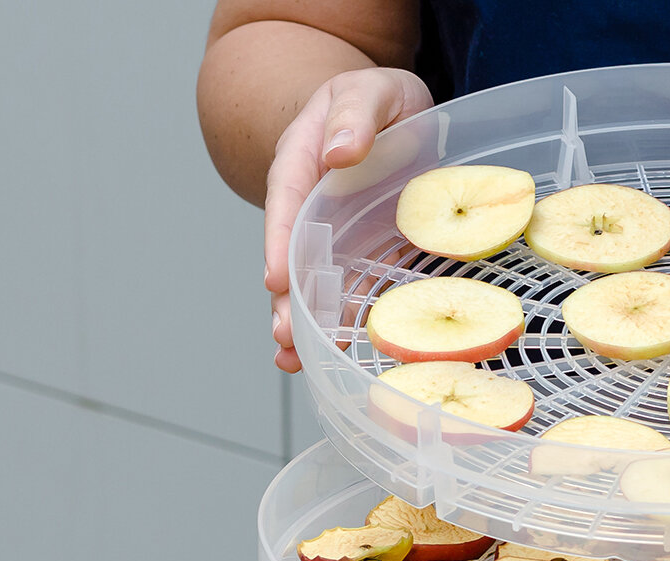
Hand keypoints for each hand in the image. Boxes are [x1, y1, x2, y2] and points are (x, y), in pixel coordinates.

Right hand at [265, 68, 432, 372]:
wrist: (392, 111)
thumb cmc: (374, 99)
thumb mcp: (366, 91)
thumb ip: (353, 115)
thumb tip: (339, 151)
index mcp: (302, 162)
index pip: (286, 203)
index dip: (279, 242)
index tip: (277, 279)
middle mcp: (310, 206)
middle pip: (291, 254)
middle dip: (287, 298)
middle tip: (286, 338)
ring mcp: (335, 233)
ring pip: (314, 280)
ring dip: (306, 320)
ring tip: (296, 361)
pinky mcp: (365, 250)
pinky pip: (352, 287)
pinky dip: (343, 318)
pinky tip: (336, 352)